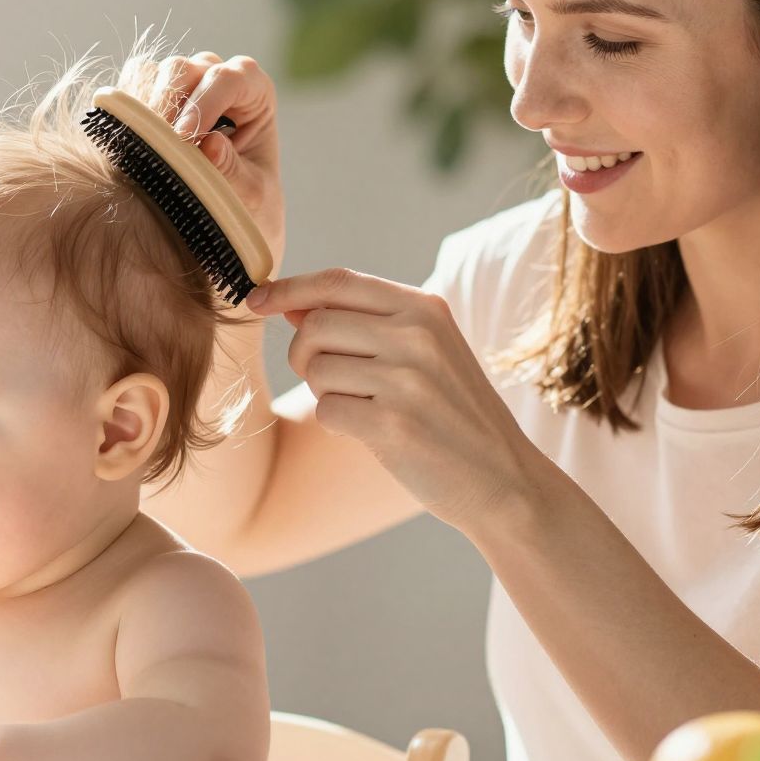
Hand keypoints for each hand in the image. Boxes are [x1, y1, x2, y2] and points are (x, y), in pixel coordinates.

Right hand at [136, 52, 285, 265]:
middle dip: (167, 106)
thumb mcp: (252, 195)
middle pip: (184, 69)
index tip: (184, 140)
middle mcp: (216, 78)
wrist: (231, 216)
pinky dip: (125, 111)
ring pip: (152, 73)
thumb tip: (210, 145)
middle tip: (156, 148)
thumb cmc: (251, 201)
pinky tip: (130, 145)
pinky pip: (130, 87)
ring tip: (142, 149)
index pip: (228, 79)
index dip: (204, 103)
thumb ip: (234, 171)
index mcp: (254, 89)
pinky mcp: (152, 96)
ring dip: (143, 109)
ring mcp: (181, 84)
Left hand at [245, 268, 548, 531]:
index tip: (256, 299)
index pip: (337, 281)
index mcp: (425, 308)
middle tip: (334, 380)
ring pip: (316, 369)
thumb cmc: (451, 413)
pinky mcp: (394, 425)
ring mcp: (408, 379)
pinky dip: (337, 424)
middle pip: (315, 325)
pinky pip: (326, 411)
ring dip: (325, 393)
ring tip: (365, 407)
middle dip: (305, 354)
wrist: (503, 479)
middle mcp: (418, 335)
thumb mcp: (422, 352)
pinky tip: (372, 432)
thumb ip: (362, 322)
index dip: (288, 288)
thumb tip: (290, 302)